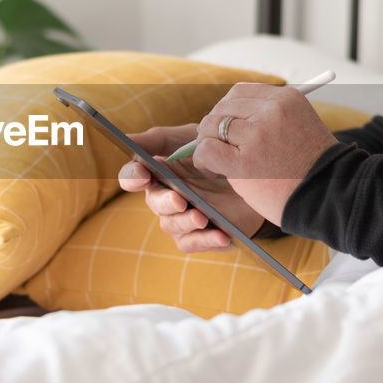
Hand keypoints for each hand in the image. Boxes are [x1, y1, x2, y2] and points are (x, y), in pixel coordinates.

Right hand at [118, 124, 264, 251]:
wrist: (253, 175)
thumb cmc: (215, 153)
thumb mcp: (189, 138)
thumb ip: (158, 139)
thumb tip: (129, 138)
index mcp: (156, 174)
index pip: (132, 177)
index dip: (132, 177)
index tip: (143, 174)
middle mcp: (164, 198)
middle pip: (154, 203)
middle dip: (165, 202)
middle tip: (180, 200)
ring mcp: (181, 219)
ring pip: (171, 225)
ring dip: (186, 222)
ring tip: (202, 217)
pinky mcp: (200, 236)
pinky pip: (193, 243)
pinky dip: (207, 241)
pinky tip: (222, 235)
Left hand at [191, 83, 337, 224]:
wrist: (331, 196)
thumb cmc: (311, 169)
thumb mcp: (299, 127)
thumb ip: (267, 118)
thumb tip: (223, 118)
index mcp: (286, 98)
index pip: (239, 92)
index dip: (227, 111)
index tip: (230, 130)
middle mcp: (271, 110)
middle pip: (221, 108)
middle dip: (215, 129)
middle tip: (221, 150)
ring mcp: (257, 134)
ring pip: (210, 127)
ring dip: (208, 145)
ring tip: (219, 164)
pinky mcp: (244, 162)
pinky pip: (206, 151)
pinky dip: (203, 161)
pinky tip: (215, 172)